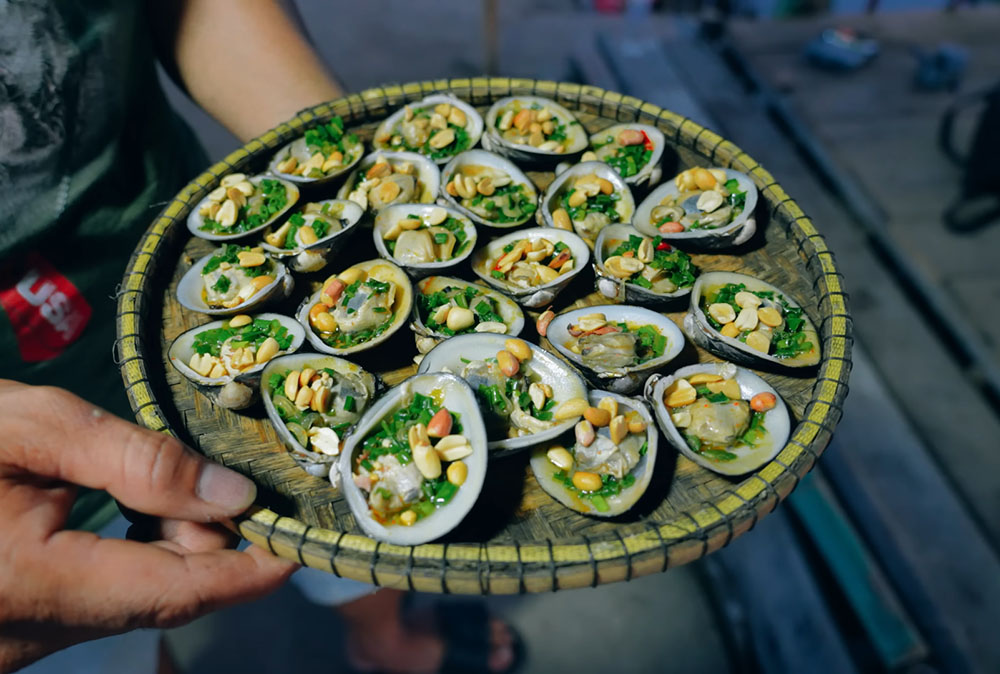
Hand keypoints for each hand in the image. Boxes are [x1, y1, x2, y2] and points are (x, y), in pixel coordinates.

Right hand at [0, 381, 296, 672]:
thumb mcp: (30, 428)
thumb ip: (137, 462)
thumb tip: (234, 498)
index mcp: (29, 588)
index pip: (177, 593)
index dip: (251, 570)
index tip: (304, 541)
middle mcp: (21, 640)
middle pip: (157, 602)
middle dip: (208, 548)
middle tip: (229, 485)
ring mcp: (9, 647)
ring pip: (126, 607)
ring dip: (168, 555)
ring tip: (172, 491)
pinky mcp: (6, 638)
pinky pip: (90, 609)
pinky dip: (126, 566)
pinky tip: (127, 518)